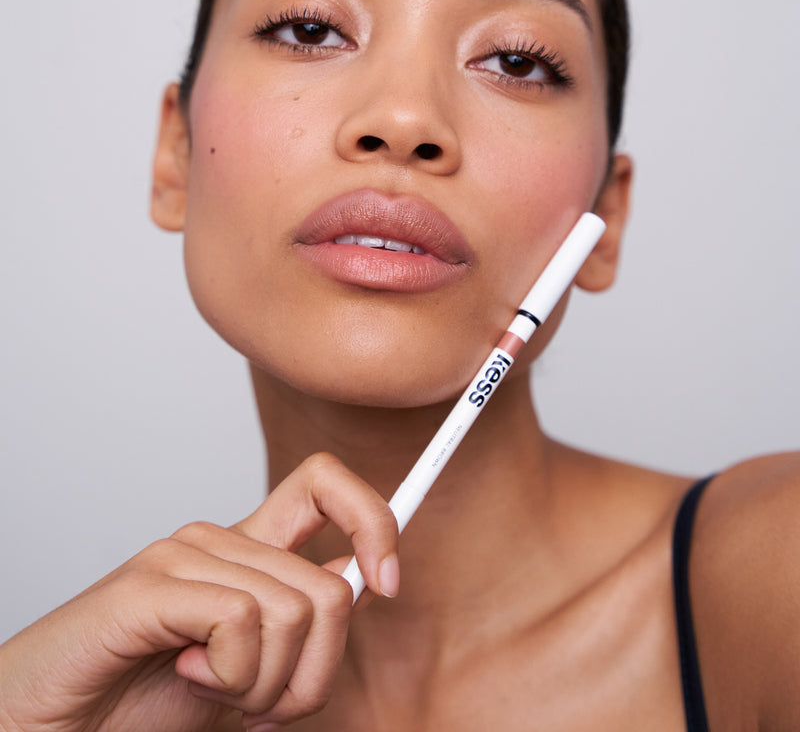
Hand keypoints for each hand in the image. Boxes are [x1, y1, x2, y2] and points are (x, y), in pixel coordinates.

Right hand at [0, 453, 398, 730]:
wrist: (55, 728)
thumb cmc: (141, 702)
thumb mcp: (247, 671)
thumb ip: (296, 628)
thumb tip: (360, 582)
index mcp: (245, 554)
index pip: (324, 487)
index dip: (375, 518)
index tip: (389, 580)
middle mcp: (219, 541)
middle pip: (330, 589)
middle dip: (317, 676)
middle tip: (268, 710)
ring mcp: (183, 556)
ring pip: (296, 611)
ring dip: (270, 686)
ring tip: (218, 694)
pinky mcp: (150, 586)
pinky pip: (240, 621)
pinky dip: (231, 677)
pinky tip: (189, 678)